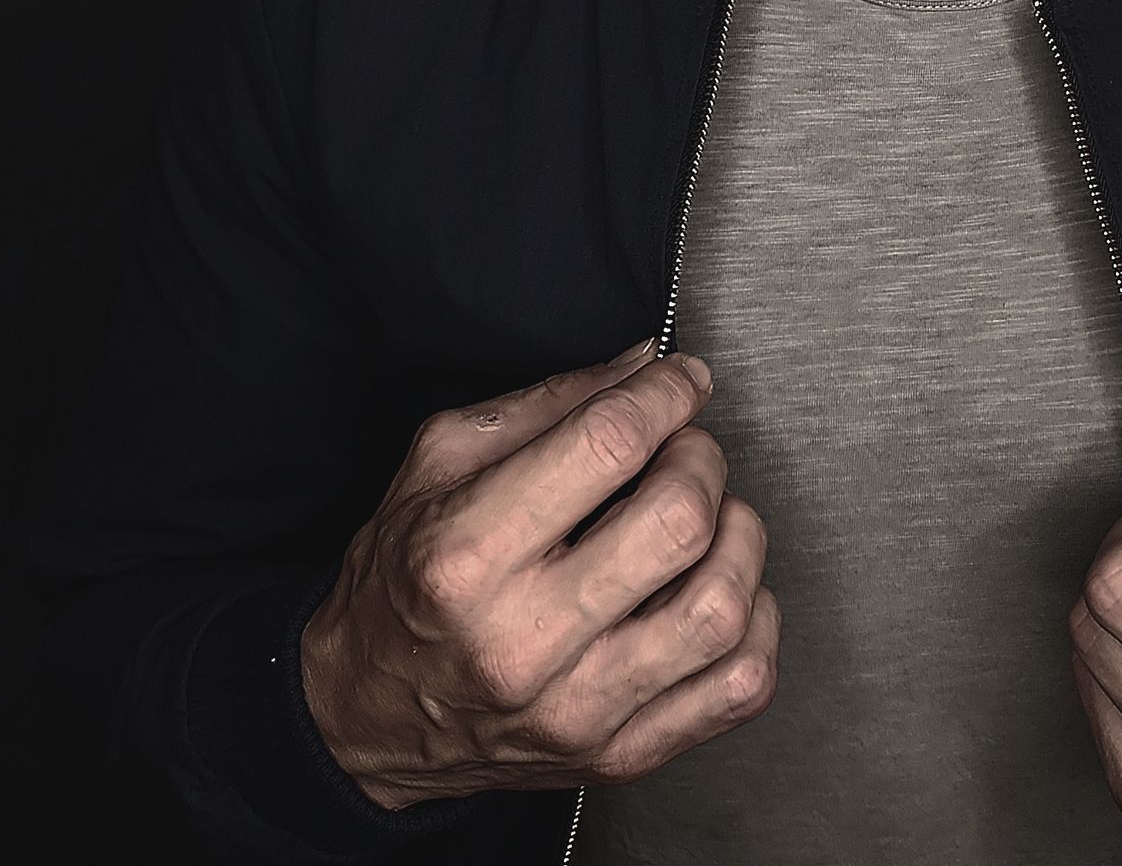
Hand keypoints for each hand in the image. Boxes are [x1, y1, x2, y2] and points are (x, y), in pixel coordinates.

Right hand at [297, 339, 780, 809]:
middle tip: (684, 449)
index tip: (682, 380)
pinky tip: (718, 588)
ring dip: (737, 537)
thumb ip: (546, 404)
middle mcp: (522, 642)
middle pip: (677, 522)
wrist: (366, 720)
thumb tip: (642, 366)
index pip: (608, 446)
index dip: (665, 394)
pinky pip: (738, 685)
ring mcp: (577, 710)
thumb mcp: (436, 466)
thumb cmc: (402, 584)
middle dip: (701, 459)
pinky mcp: (617, 754)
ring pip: (721, 607)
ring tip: (708, 518)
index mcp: (466, 555)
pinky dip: (755, 621)